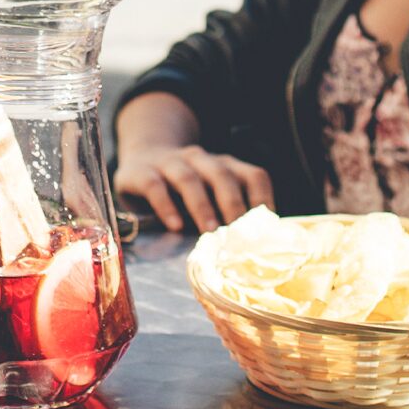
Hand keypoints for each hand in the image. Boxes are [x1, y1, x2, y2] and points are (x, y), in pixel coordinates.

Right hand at [114, 143, 274, 230]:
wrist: (142, 156)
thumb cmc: (184, 189)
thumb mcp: (209, 194)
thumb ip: (226, 214)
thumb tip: (252, 252)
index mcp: (224, 166)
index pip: (253, 175)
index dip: (263, 200)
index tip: (267, 228)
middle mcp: (200, 159)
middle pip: (222, 176)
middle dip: (232, 205)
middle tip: (238, 234)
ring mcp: (170, 163)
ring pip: (189, 179)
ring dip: (202, 206)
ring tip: (209, 232)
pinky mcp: (141, 172)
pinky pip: (155, 186)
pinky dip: (166, 205)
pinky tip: (174, 226)